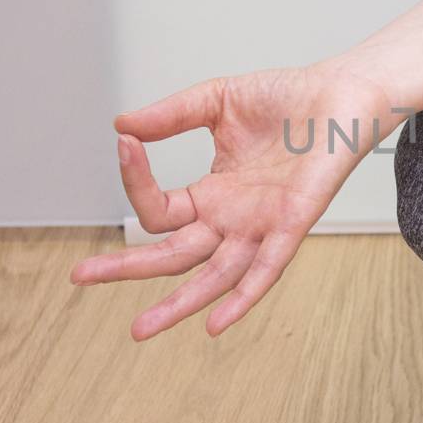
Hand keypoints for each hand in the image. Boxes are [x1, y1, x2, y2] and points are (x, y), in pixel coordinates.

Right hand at [69, 64, 395, 339]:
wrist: (342, 92)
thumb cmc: (289, 98)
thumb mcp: (215, 101)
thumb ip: (170, 116)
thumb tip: (121, 125)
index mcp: (213, 195)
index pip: (159, 210)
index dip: (136, 183)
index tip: (124, 145)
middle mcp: (233, 219)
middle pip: (172, 256)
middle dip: (126, 269)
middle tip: (80, 276)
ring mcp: (261, 226)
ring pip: (212, 277)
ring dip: (176, 304)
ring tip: (139, 330)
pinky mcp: (292, 223)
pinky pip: (266, 269)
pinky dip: (242, 297)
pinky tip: (214, 324)